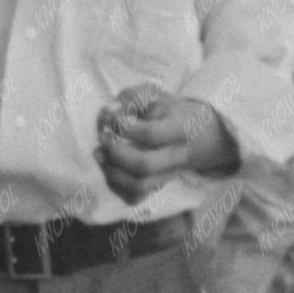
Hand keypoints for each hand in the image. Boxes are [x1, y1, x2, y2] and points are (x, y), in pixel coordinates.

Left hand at [94, 87, 234, 198]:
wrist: (194, 134)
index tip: (114, 119)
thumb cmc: (167, 112)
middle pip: (145, 166)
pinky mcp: (155, 188)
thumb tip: (111, 111)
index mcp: (181, 129)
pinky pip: (133, 197)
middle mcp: (177, 157)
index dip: (125, 128)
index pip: (151, 134)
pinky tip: (107, 166)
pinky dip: (114, 185)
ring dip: (111, 171)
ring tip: (99, 152)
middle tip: (102, 138)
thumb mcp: (154, 94)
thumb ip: (132, 98)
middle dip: (115, 153)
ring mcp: (167, 176)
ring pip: (138, 186)